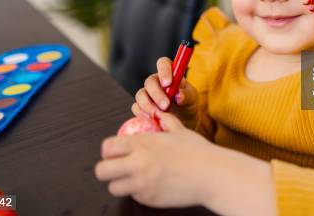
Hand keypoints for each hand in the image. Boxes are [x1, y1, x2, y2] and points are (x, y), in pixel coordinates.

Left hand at [95, 111, 215, 207]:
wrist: (211, 174)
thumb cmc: (198, 152)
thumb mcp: (180, 131)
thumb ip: (166, 121)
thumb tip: (160, 114)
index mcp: (143, 143)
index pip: (107, 147)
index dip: (108, 151)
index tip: (114, 153)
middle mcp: (138, 163)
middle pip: (102, 170)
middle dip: (106, 169)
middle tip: (116, 169)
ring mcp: (142, 183)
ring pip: (113, 187)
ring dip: (121, 183)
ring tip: (134, 179)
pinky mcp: (149, 198)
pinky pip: (134, 197)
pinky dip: (139, 192)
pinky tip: (153, 185)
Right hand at [133, 57, 198, 127]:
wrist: (183, 121)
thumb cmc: (188, 104)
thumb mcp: (192, 99)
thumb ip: (186, 95)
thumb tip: (178, 95)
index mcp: (170, 73)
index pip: (163, 63)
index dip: (164, 70)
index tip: (168, 83)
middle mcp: (156, 81)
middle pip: (149, 81)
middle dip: (156, 94)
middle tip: (166, 106)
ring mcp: (147, 94)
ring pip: (140, 95)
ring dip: (148, 105)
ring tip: (160, 116)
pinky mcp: (140, 107)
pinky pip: (136, 108)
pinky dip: (143, 114)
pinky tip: (152, 120)